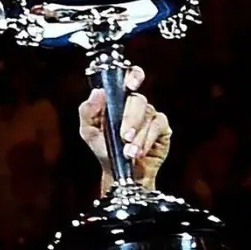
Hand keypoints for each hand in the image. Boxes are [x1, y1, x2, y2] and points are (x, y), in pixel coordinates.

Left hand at [77, 66, 170, 188]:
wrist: (118, 173)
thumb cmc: (104, 148)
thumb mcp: (89, 131)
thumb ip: (88, 111)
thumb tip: (98, 92)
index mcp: (118, 99)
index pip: (129, 77)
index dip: (133, 76)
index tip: (131, 85)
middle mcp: (135, 104)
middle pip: (138, 100)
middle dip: (131, 119)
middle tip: (124, 137)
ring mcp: (150, 115)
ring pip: (148, 116)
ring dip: (138, 136)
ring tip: (129, 152)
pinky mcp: (162, 128)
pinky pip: (158, 127)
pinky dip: (147, 140)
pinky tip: (139, 152)